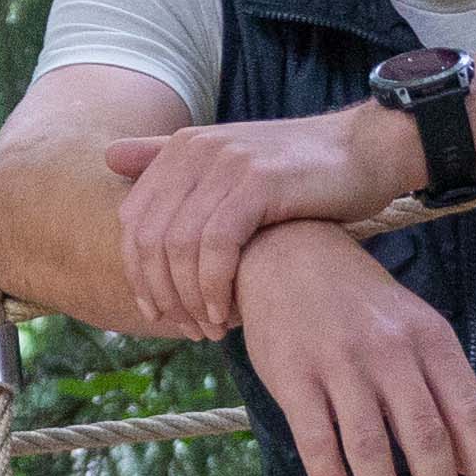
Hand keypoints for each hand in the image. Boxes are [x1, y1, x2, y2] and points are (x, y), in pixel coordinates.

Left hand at [100, 110, 405, 341]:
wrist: (367, 150)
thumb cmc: (299, 171)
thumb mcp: (229, 161)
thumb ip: (167, 160)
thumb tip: (108, 157)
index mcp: (180, 147)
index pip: (132, 222)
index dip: (138, 274)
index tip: (159, 313)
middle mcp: (195, 150)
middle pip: (150, 239)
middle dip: (161, 293)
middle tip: (186, 328)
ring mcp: (225, 163)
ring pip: (179, 247)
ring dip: (189, 298)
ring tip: (210, 328)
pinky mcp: (257, 182)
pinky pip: (216, 246)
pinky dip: (214, 287)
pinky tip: (227, 311)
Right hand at [231, 224, 475, 475]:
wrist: (287, 253)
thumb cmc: (360, 303)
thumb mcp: (412, 328)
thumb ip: (441, 389)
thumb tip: (469, 464)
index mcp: (431, 339)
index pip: (469, 411)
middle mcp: (389, 352)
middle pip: (424, 436)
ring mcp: (340, 364)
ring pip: (370, 447)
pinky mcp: (293, 377)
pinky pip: (317, 442)